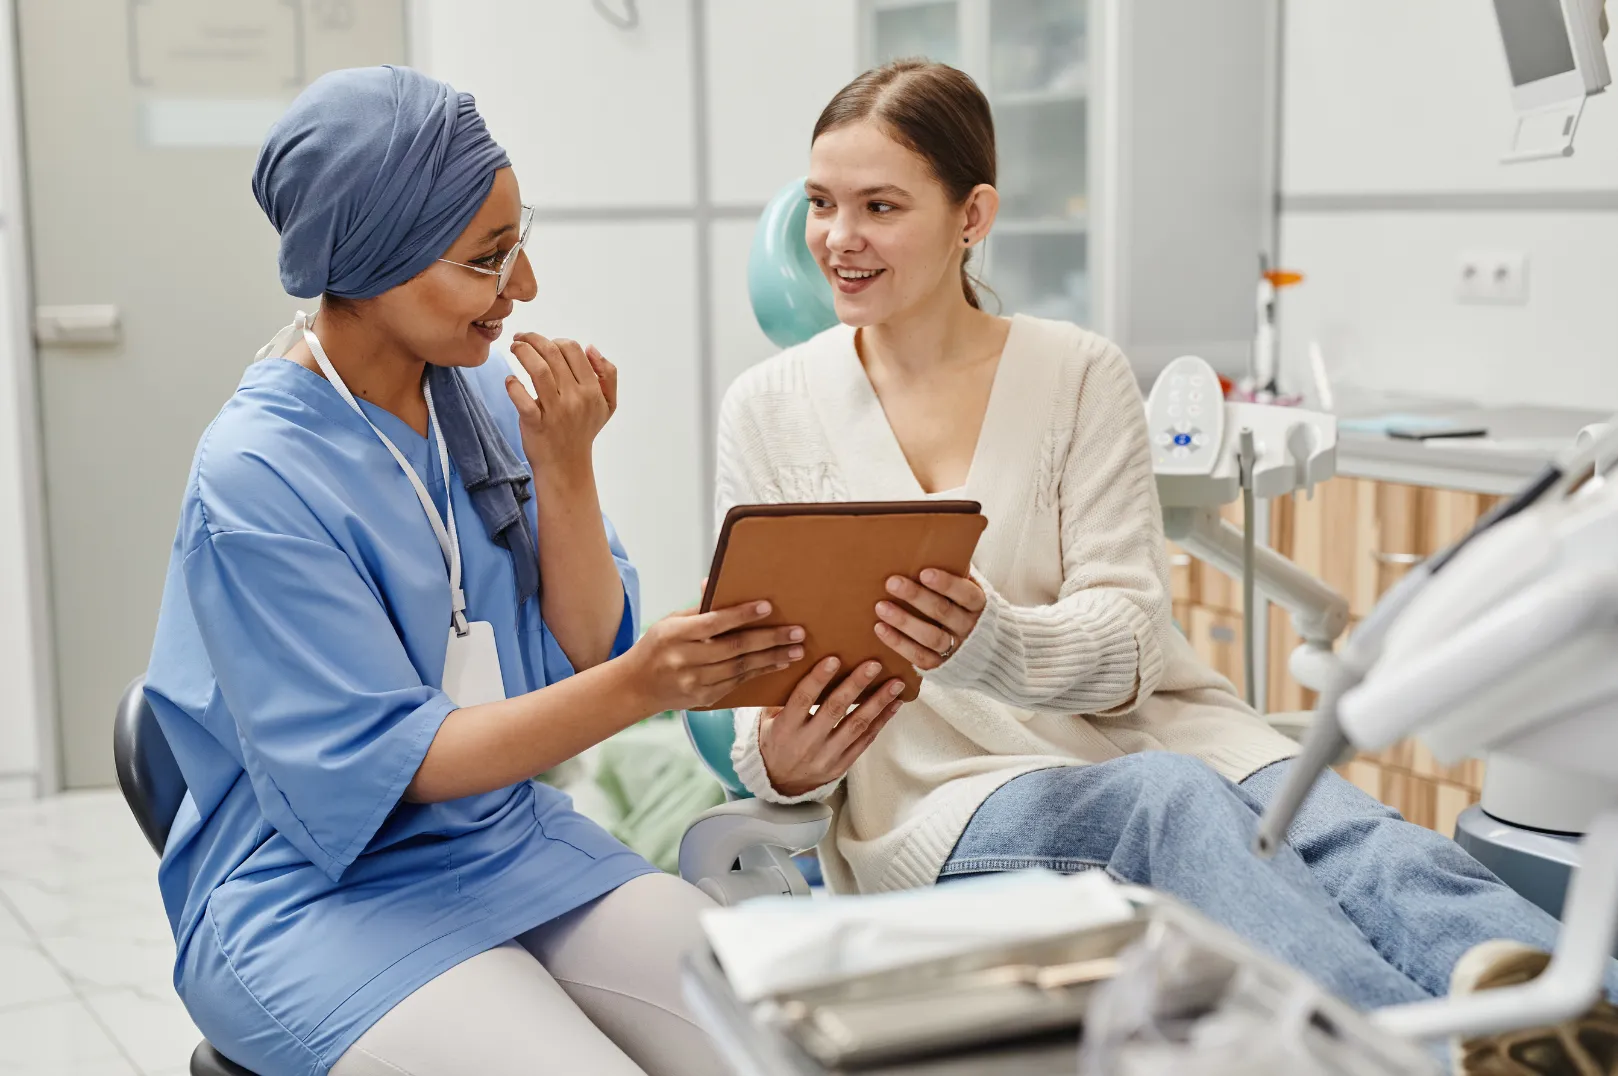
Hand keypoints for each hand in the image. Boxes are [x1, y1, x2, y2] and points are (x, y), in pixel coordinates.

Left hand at [504, 334, 615, 472]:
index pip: (573, 350)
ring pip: (538, 370)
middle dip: (533, 339)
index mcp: (592, 390)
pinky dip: (513, 385)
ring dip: (523, 352)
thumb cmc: (583, 431)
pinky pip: (522, 399)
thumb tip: (592, 348)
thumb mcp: (607, 404)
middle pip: (553, 354)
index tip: (543, 343)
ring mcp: (555, 411)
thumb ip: (608, 374)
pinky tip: (510, 380)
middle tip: (521, 338)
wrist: (566, 466)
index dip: (555, 340)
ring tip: (515, 348)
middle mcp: (575, 398)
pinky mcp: (536, 424)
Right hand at [623, 600, 806, 713]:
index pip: (714, 623)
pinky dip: (760, 673)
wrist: (636, 687)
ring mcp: (695, 682)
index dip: (742, 615)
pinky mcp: (704, 698)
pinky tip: (778, 664)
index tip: (768, 607)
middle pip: (734, 648)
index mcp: (675, 635)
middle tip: (797, 632)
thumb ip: (698, 609)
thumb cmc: (656, 646)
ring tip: (797, 650)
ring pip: (741, 668)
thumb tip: (714, 581)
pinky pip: (737, 683)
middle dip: (770, 639)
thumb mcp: (671, 623)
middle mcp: (685, 660)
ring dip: (772, 659)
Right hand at [759, 657, 906, 797]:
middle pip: (835, 709)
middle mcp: (807, 742)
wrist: (780, 783)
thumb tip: (801, 663)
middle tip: (874, 665)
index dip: (818, 679)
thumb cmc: (775, 742)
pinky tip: (894, 704)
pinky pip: (865, 740)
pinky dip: (881, 721)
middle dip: (856, 685)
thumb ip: (781, 697)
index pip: (803, 699)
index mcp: (786, 728)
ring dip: (878, 702)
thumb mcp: (767, 720)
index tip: (834, 659)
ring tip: (895, 684)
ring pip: (857, 725)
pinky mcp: (842, 765)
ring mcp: (827, 756)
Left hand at [874, 570, 985, 670]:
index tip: (924, 572)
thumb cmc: (968, 609)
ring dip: (903, 621)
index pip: (966, 594)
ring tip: (880, 606)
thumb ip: (958, 572)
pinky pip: (919, 657)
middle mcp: (970, 628)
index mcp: (979, 605)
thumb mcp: (970, 590)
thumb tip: (938, 541)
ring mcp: (956, 649)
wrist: (989, 651)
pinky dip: (898, 643)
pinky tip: (880, 628)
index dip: (946, 584)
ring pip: (930, 637)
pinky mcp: (941, 667)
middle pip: (943, 612)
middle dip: (917, 597)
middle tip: (892, 582)